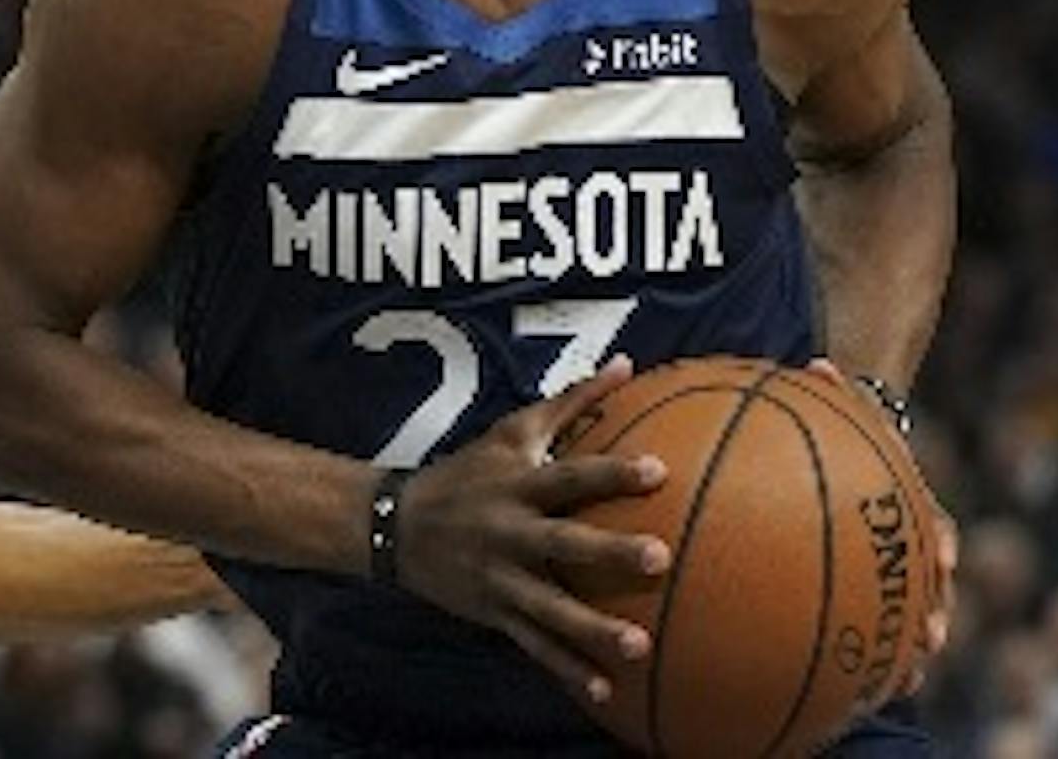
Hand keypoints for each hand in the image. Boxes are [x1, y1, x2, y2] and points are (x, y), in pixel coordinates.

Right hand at [393, 361, 670, 710]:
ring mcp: (502, 578)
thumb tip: (627, 365)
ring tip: (640, 646)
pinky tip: (604, 691)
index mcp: (518, 484)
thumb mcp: (512, 430)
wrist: (395, 526)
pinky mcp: (495, 614)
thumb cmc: (468, 471)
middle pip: (565, 542)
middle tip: (661, 558)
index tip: (658, 470)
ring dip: (594, 629)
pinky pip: (535, 646)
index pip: (571, 474)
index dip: (611, 472)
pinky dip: (568, 670)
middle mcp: (511, 531)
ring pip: (552, 608)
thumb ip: (573, 402)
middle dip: (610, 551)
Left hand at [808, 360, 957, 693]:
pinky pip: (890, 611)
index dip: (942, 538)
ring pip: (920, 603)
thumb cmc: (849, 414)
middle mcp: (916, 526)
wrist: (868, 422)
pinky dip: (886, 643)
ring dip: (918, 637)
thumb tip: (817, 365)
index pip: (935, 517)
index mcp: (910, 492)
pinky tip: (873, 681)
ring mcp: (906, 549)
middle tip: (932, 638)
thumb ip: (835, 387)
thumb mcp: (848, 400)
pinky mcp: (887, 568)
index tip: (948, 561)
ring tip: (912, 678)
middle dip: (935, 606)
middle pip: (934, 574)